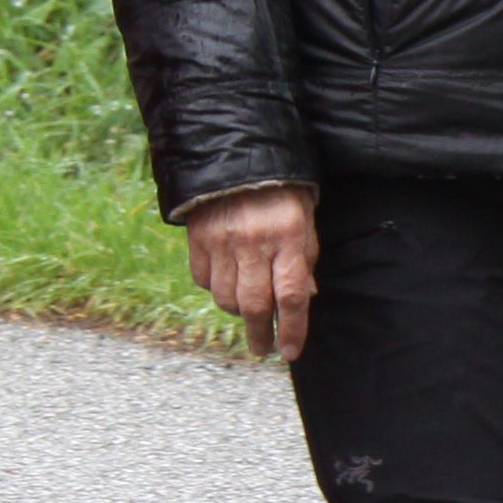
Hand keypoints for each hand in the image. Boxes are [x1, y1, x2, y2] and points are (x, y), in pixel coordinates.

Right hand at [183, 185, 320, 361]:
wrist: (234, 151)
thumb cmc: (280, 188)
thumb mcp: (304, 218)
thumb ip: (304, 257)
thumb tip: (304, 298)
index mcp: (287, 237)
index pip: (292, 296)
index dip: (293, 330)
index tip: (291, 352)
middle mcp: (253, 243)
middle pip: (255, 305)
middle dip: (260, 334)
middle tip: (263, 348)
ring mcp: (222, 241)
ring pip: (226, 297)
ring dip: (237, 311)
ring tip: (246, 311)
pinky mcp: (198, 237)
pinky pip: (203, 279)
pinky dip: (214, 288)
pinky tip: (225, 282)